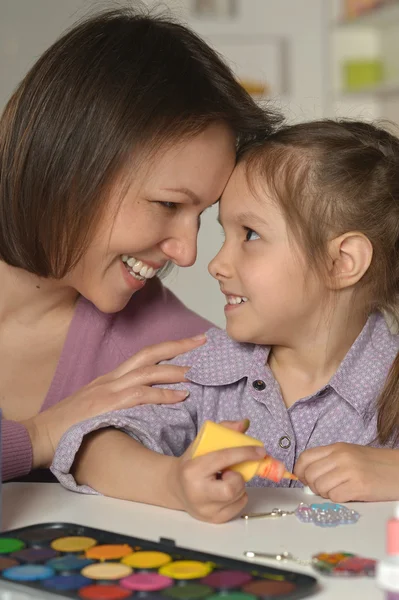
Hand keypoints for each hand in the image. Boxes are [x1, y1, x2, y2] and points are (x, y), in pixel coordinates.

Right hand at [23, 335, 205, 469]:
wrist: (43, 433)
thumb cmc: (71, 422)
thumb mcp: (98, 403)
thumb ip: (121, 398)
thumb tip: (148, 399)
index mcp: (112, 377)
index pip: (145, 355)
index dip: (169, 347)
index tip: (191, 342)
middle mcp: (113, 378)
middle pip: (150, 354)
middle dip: (178, 346)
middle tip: (202, 340)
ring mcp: (110, 390)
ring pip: (148, 372)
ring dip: (174, 371)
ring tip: (197, 372)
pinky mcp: (108, 406)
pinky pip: (141, 396)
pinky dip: (163, 394)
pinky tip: (181, 396)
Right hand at [169, 420, 264, 522]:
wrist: (176, 486)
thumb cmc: (191, 463)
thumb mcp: (202, 443)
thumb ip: (224, 430)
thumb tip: (245, 423)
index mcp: (192, 470)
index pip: (222, 459)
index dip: (244, 453)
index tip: (259, 451)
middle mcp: (197, 493)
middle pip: (232, 487)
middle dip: (238, 477)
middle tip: (231, 471)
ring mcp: (206, 510)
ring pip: (238, 496)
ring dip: (239, 485)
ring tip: (225, 479)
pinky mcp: (214, 519)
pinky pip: (239, 507)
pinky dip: (238, 496)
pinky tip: (225, 490)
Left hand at [295, 443, 398, 501]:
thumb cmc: (374, 465)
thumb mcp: (349, 455)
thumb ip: (329, 462)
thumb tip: (306, 477)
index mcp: (336, 447)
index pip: (305, 457)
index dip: (300, 471)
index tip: (303, 480)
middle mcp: (341, 456)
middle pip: (310, 474)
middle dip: (313, 486)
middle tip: (324, 489)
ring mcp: (350, 470)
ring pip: (320, 487)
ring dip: (326, 494)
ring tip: (339, 491)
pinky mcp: (359, 486)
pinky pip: (334, 497)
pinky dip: (338, 499)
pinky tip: (349, 495)